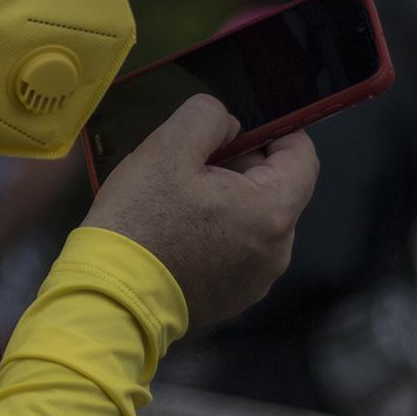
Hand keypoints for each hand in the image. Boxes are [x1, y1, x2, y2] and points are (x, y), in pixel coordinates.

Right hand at [82, 94, 318, 329]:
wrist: (113, 293)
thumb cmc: (142, 216)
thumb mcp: (167, 146)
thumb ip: (208, 117)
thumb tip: (230, 127)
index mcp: (271, 211)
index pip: (303, 157)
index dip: (277, 131)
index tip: (241, 126)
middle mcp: (278, 251)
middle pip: (276, 189)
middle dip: (243, 166)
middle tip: (193, 162)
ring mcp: (257, 280)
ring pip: (256, 220)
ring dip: (230, 201)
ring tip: (181, 200)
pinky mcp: (235, 298)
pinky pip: (241, 251)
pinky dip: (220, 233)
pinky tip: (180, 233)